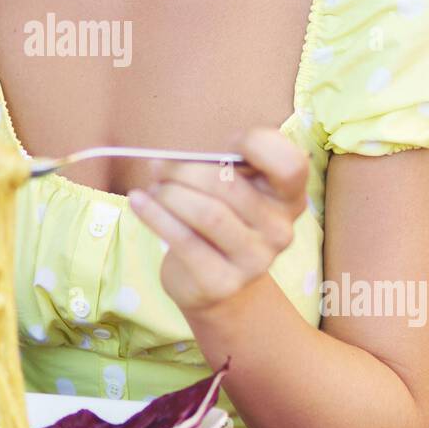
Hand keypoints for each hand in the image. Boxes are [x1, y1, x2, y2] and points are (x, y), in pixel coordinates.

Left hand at [128, 127, 308, 323]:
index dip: (256, 144)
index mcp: (289, 198)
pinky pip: (183, 240)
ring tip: (154, 187)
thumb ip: (225, 167)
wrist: (215, 285)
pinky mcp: (223, 282)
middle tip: (159, 166)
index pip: (290, 164)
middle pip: (231, 186)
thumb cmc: (221, 220)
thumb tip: (179, 159)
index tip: (227, 143)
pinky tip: (138, 201)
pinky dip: (154, 215)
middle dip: (186, 170)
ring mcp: (255, 260)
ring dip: (170, 193)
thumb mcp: (234, 190)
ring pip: (207, 213)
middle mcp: (280, 230)